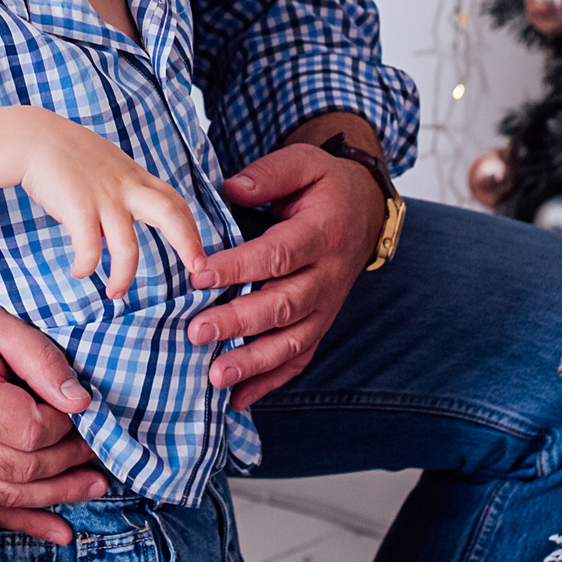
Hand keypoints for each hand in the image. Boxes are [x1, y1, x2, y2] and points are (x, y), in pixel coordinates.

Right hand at [0, 295, 106, 544]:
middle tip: (96, 444)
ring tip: (95, 483)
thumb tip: (81, 402)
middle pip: (24, 468)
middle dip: (70, 460)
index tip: (80, 408)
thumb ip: (42, 359)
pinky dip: (28, 523)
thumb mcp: (0, 324)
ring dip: (60, 495)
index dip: (64, 425)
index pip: (29, 430)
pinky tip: (61, 530)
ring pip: (11, 497)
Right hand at [18, 111, 209, 297]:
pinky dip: (86, 266)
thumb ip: (122, 192)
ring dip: (124, 275)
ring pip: (127, 246)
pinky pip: (89, 248)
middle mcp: (126, 187)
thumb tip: (120, 230)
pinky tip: (80, 271)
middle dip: (188, 243)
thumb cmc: (68, 155)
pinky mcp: (78, 207)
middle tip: (197, 270)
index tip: (198, 253)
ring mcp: (103, 198)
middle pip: (170, 214)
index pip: (175, 202)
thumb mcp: (108, 166)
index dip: (191, 229)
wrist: (35, 138)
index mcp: (135, 178)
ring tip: (115, 293)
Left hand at [184, 136, 386, 409]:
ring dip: (253, 362)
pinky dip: (269, 382)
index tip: (198, 275)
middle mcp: (328, 276)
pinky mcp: (320, 324)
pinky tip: (236, 400)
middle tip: (195, 331)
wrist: (366, 210)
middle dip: (237, 322)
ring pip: (291, 341)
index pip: (279, 255)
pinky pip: (298, 359)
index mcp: (323, 233)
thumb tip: (231, 189)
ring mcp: (326, 306)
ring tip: (214, 376)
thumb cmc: (325, 186)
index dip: (239, 267)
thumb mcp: (304, 162)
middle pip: (283, 305)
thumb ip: (269, 174)